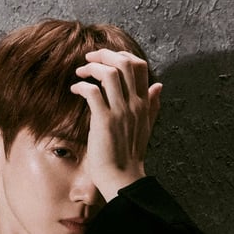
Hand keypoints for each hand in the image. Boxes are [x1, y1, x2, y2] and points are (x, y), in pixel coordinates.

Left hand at [71, 48, 162, 202]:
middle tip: (89, 58)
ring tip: (81, 72)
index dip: (122, 55)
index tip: (107, 58)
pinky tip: (75, 89)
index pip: (139, 66)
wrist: (122, 178)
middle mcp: (135, 104)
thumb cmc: (129, 155)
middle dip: (104, 54)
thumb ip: (152, 105)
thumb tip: (159, 86)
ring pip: (109, 73)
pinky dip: (81, 86)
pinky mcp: (104, 121)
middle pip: (125, 63)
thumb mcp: (145, 127)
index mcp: (144, 103)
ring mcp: (120, 112)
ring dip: (92, 67)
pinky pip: (92, 92)